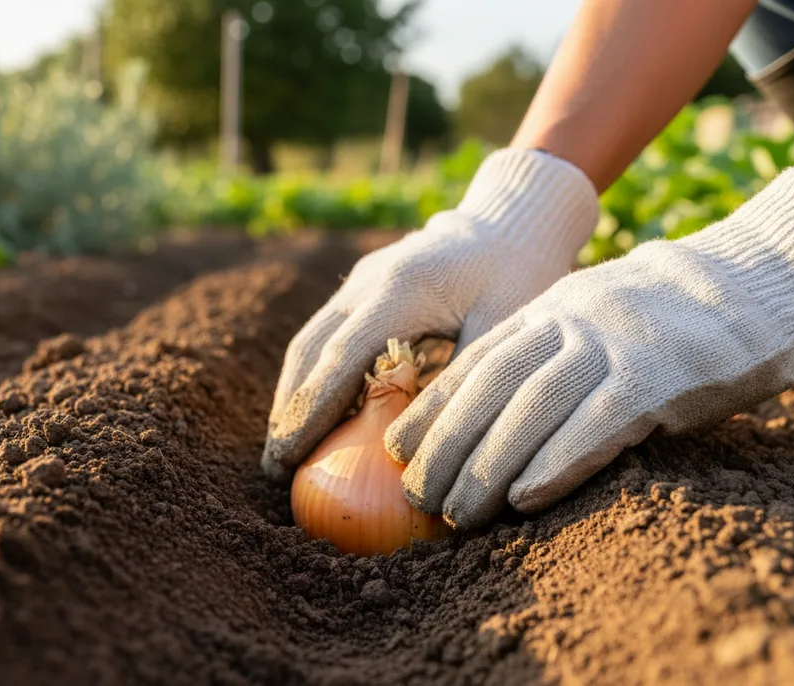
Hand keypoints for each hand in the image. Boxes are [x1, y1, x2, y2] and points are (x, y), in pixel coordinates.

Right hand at [262, 149, 599, 478]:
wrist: (510, 220)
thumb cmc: (519, 274)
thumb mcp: (506, 325)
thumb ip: (465, 380)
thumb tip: (428, 450)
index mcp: (400, 289)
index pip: (341, 359)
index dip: (310, 413)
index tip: (287, 458)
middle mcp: (367, 281)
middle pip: (309, 351)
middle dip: (288, 412)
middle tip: (274, 470)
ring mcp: (359, 281)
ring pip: (308, 342)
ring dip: (292, 396)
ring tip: (284, 452)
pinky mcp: (361, 288)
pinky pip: (324, 336)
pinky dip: (311, 377)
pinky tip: (313, 417)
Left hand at [388, 167, 793, 527]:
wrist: (763, 275)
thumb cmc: (675, 311)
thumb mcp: (600, 312)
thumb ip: (555, 347)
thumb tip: (502, 408)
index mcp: (553, 306)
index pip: (476, 360)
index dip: (433, 407)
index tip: (397, 450)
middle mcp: (572, 320)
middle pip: (490, 386)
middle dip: (447, 445)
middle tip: (417, 498)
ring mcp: (614, 343)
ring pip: (532, 409)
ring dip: (488, 467)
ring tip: (458, 514)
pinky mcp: (659, 375)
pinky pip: (596, 424)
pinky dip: (554, 463)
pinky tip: (522, 499)